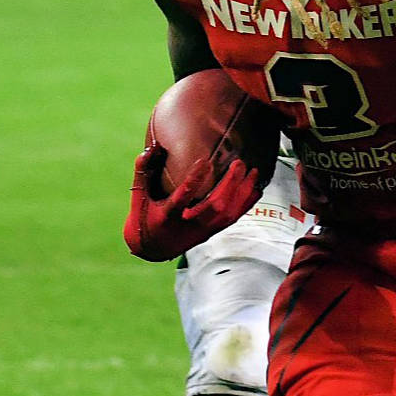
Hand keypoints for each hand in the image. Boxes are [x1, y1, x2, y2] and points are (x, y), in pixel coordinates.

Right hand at [123, 142, 269, 261]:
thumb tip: (152, 147)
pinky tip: (256, 188)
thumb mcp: (139, 195)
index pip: (182, 198)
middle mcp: (188, 225)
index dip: (194, 180)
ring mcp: (203, 231)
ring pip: (228, 213)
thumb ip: (144, 171)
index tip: (205, 161)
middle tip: (239, 163)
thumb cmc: (144, 217)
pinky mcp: (213, 232)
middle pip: (214, 206)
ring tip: (253, 171)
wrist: (153, 248)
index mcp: (167, 216)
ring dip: (243, 192)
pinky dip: (246, 203)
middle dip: (229, 184)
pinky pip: (234, 218)